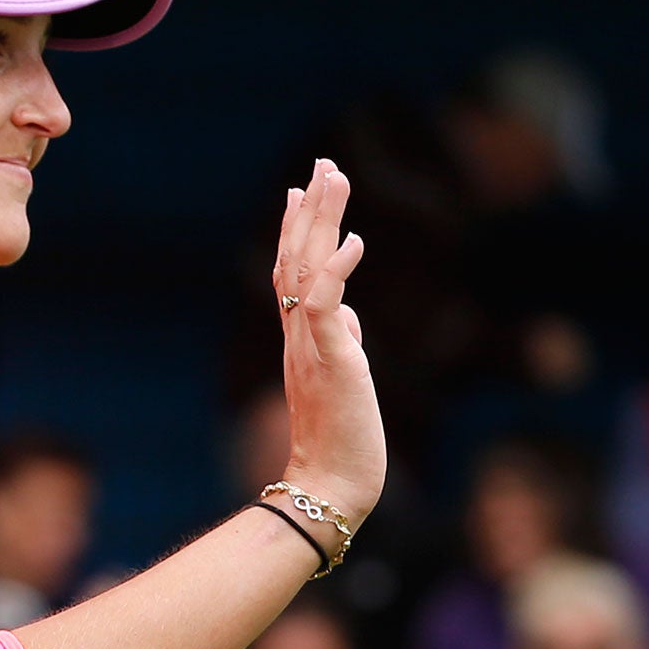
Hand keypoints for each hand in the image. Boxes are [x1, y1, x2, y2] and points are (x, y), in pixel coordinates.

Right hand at [271, 159, 385, 524]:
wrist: (331, 485)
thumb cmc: (341, 442)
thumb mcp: (345, 380)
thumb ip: (342, 343)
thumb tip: (350, 316)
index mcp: (302, 339)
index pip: (293, 274)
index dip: (296, 229)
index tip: (301, 189)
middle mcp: (299, 336)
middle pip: (296, 259)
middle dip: (311, 209)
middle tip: (323, 163)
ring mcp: (311, 346)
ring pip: (307, 271)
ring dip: (321, 222)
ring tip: (334, 178)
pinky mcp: (332, 360)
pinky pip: (326, 306)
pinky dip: (337, 271)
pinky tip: (354, 241)